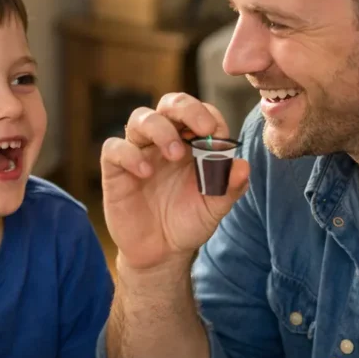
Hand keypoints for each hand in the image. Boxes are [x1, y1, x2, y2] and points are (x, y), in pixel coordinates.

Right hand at [101, 93, 250, 270]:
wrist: (161, 253)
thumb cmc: (188, 222)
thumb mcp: (214, 208)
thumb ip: (230, 187)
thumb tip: (243, 165)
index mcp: (191, 143)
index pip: (200, 112)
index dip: (210, 117)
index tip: (219, 136)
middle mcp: (164, 140)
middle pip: (170, 104)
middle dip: (186, 108)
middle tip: (202, 129)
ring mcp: (139, 151)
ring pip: (140, 118)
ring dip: (160, 129)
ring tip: (174, 154)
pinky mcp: (116, 169)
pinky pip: (114, 148)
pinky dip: (130, 154)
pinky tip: (145, 172)